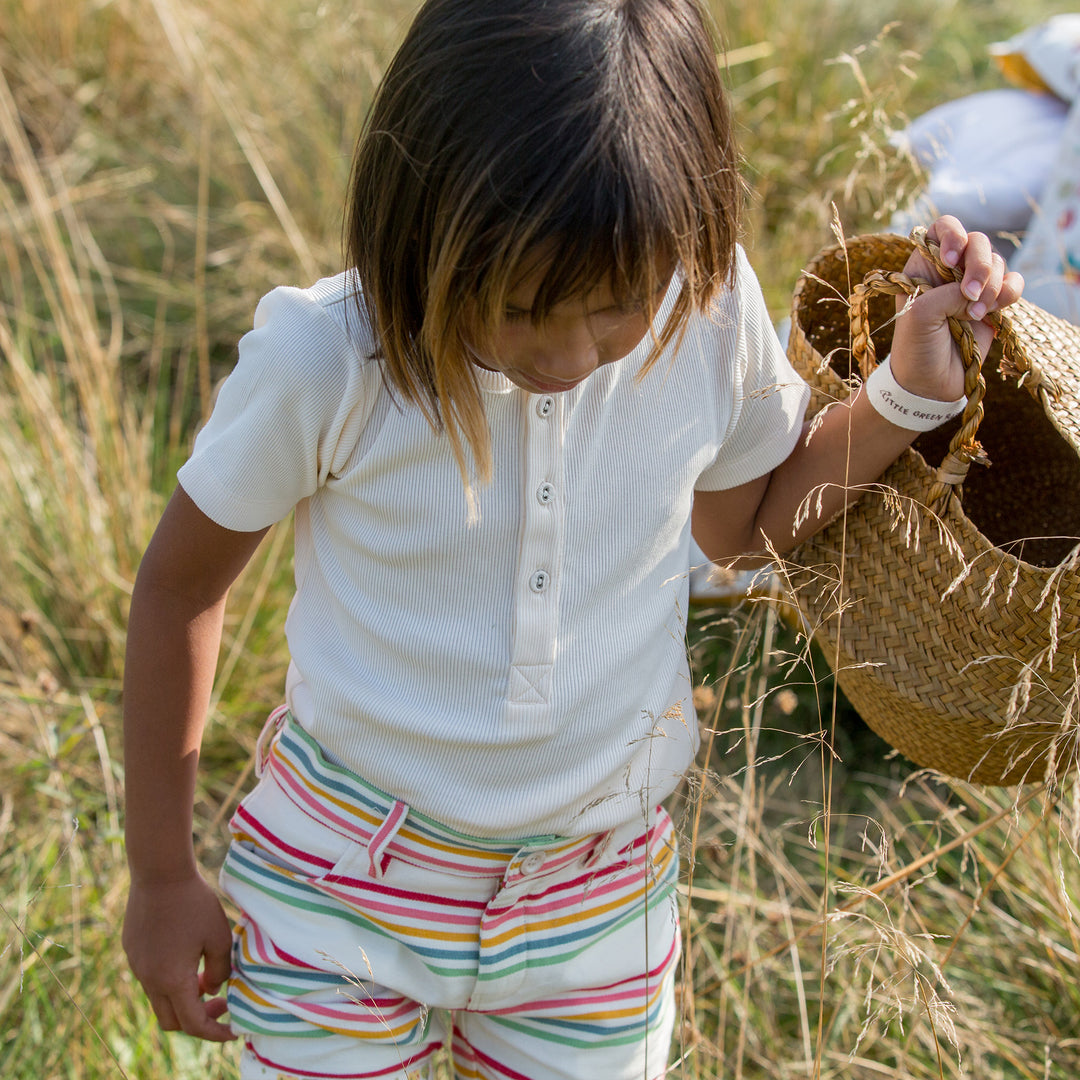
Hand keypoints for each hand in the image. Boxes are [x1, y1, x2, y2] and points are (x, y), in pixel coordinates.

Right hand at [123, 873, 235, 1042]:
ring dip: (183, 997)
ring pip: (160, 999)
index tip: (233, 1031)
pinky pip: (151, 977)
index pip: (193, 1024)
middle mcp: (149, 979)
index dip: (215, 1033)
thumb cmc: (195, 903)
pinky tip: (187, 955)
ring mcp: (137, 966)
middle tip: (221, 1002)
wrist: (159, 873)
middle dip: (198, 1019)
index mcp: (172, 980)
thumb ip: (220, 970)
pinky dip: (170, 979)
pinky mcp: (132, 951)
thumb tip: (211, 990)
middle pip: (172, 1020)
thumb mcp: (219, 936)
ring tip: (205, 975)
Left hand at [889, 215, 1023, 400]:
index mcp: (923, 266)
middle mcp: (949, 270)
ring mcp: (973, 285)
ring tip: (975, 315)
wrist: (930, 383)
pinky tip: (992, 313)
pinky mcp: (993, 303)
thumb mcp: (919, 315)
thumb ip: (947, 292)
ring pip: (997, 263)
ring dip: (991, 286)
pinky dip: (1009, 293)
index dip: (953, 235)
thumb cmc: (916, 347)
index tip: (951, 258)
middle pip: (977, 242)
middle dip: (979, 265)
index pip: (943, 229)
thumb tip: (977, 290)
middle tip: (969, 295)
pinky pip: (1013, 284)